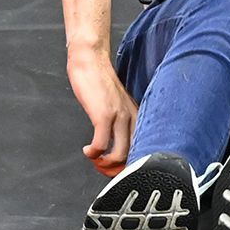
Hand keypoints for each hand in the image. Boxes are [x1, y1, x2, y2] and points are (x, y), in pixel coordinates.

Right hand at [67, 53, 137, 176]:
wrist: (90, 60)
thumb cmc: (98, 80)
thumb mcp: (115, 102)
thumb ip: (119, 118)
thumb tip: (114, 139)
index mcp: (136, 115)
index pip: (142, 147)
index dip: (129, 163)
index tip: (115, 168)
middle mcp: (132, 117)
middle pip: (134, 155)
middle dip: (118, 169)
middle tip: (103, 169)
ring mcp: (119, 116)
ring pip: (119, 154)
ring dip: (105, 164)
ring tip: (95, 160)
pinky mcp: (103, 115)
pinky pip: (101, 145)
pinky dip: (93, 153)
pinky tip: (87, 150)